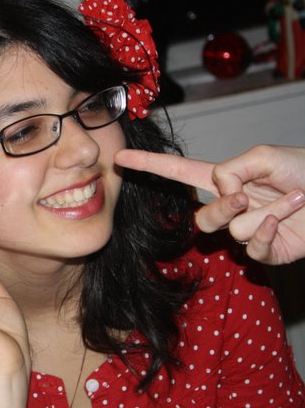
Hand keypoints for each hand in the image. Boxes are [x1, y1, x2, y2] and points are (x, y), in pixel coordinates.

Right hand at [114, 145, 304, 264]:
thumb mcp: (262, 155)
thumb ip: (229, 170)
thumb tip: (222, 195)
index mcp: (224, 179)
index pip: (177, 173)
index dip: (148, 166)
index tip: (120, 160)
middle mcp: (230, 207)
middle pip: (204, 218)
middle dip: (226, 207)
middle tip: (248, 197)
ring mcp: (245, 231)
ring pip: (232, 231)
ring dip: (266, 213)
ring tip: (293, 200)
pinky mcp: (263, 252)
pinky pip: (251, 248)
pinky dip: (270, 232)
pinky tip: (287, 222)